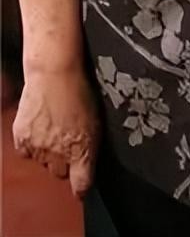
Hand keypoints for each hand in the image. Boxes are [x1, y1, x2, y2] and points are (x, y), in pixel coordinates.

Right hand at [12, 68, 100, 198]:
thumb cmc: (80, 91)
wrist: (54, 72)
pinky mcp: (22, 140)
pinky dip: (31, 144)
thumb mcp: (96, 120)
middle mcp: (60, 156)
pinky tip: (38, 127)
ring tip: (53, 127)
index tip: (82, 187)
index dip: (82, 188)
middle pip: (60, 174)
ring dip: (47, 152)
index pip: (82, 186)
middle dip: (64, 161)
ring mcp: (40, 150)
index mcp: (82, 152)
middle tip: (66, 141)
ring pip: (43, 163)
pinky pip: (26, 153)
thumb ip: (90, 145)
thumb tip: (89, 161)